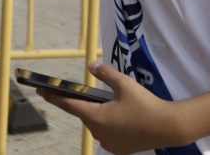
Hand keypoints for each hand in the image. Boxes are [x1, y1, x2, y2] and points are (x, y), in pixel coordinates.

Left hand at [37, 61, 188, 154]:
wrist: (168, 127)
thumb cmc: (146, 104)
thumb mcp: (124, 84)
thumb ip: (105, 73)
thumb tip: (91, 64)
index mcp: (97, 117)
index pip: (69, 105)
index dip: (53, 96)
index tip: (41, 90)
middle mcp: (99, 133)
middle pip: (84, 114)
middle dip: (84, 103)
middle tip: (87, 93)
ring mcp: (108, 143)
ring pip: (95, 124)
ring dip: (97, 114)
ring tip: (109, 104)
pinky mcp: (118, 149)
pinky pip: (106, 134)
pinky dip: (107, 124)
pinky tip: (117, 117)